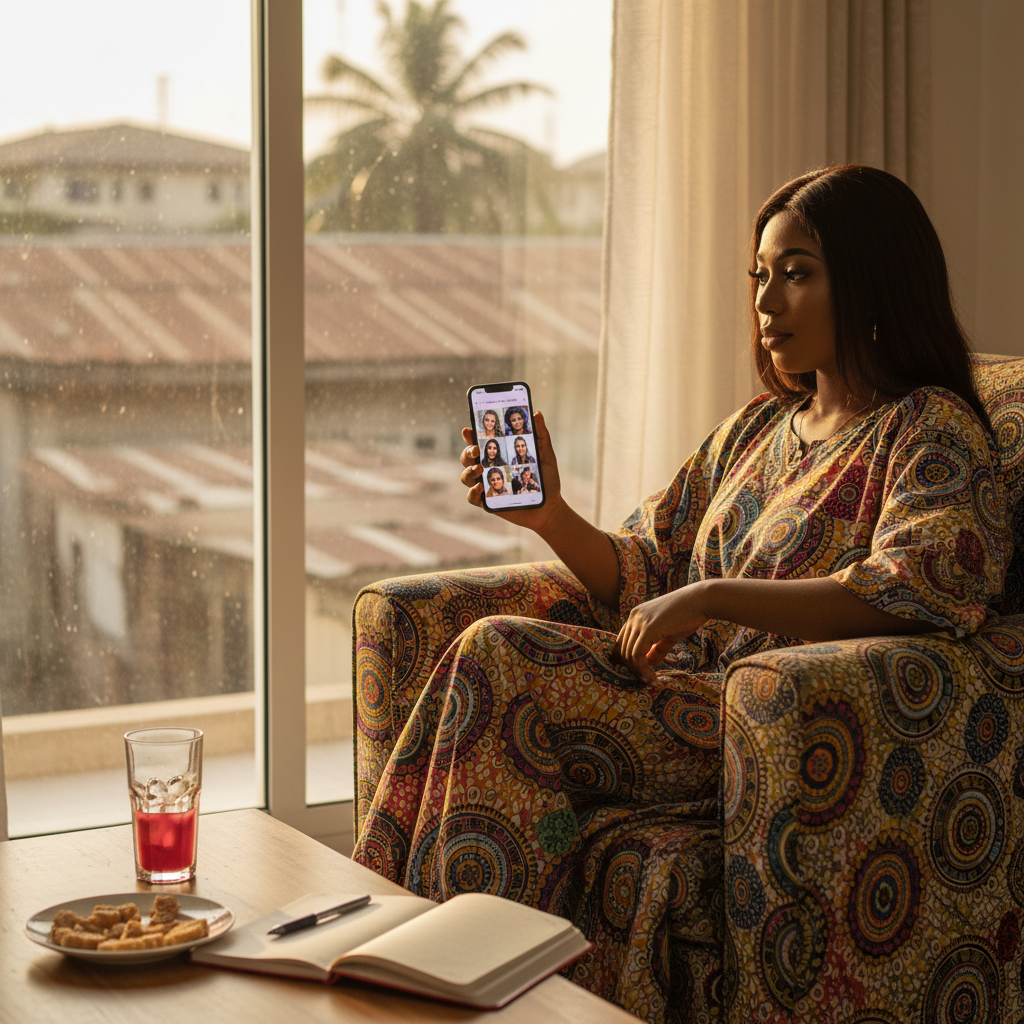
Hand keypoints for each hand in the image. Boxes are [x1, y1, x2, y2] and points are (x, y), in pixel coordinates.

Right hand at [459, 411, 562, 529]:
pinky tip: (480, 486)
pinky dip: (472, 492)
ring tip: (480, 468)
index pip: (479, 442)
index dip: (470, 435)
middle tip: (476, 449)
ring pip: (466, 475)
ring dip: (468, 470)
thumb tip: (536, 413)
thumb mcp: (546, 454)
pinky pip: (471, 497)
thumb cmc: (546, 479)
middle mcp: (488, 468)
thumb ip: (540, 434)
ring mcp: (486, 485)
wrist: (550, 506)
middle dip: (467, 451)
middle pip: (467, 457)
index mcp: (499, 455)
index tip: (468, 429)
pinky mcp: (488, 502)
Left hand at [611, 585, 710, 682]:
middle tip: (645, 679)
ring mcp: (639, 621)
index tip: (640, 672)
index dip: (628, 660)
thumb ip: (656, 648)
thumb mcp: (668, 634)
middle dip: (632, 668)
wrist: (700, 601)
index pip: (621, 642)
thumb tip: (649, 663)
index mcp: (635, 616)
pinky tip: (652, 676)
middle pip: (622, 649)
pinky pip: (637, 654)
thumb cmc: (687, 615)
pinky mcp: (648, 628)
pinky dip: (643, 669)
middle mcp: (633, 617)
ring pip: (628, 654)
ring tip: (650, 680)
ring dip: (638, 671)